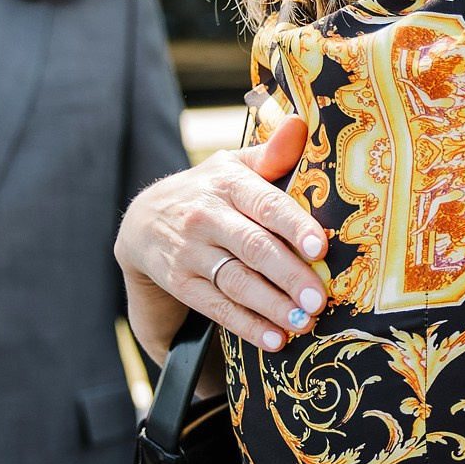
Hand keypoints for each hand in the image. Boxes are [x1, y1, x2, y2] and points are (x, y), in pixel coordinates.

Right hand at [117, 118, 326, 364]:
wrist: (144, 221)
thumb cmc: (212, 191)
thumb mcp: (235, 166)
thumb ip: (272, 153)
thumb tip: (299, 123)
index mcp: (228, 183)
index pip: (265, 204)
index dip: (294, 225)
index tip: (320, 247)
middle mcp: (207, 217)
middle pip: (253, 248)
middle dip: (288, 275)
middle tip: (319, 298)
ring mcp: (190, 253)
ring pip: (235, 282)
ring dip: (271, 306)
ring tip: (304, 322)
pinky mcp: (182, 283)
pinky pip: (217, 307)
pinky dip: (247, 326)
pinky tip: (275, 340)